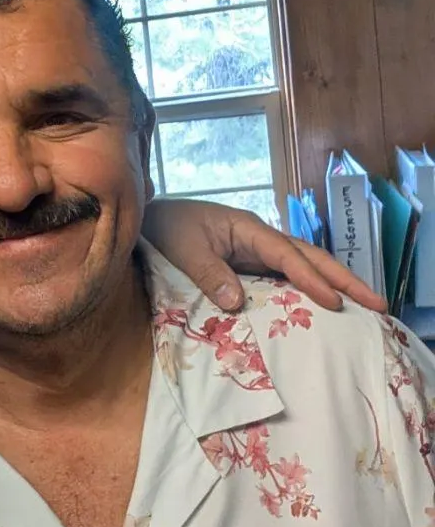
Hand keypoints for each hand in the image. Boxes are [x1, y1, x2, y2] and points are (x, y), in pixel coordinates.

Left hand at [142, 198, 384, 314]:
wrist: (149, 218)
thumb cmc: (166, 228)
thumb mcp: (183, 249)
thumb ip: (209, 273)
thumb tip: (239, 302)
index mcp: (247, 229)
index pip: (288, 255)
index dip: (311, 279)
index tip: (334, 302)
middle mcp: (259, 238)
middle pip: (310, 257)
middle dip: (343, 279)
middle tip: (378, 303)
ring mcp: (257, 251)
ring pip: (303, 266)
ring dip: (332, 284)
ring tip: (364, 306)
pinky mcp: (250, 263)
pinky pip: (285, 277)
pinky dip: (307, 290)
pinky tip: (322, 308)